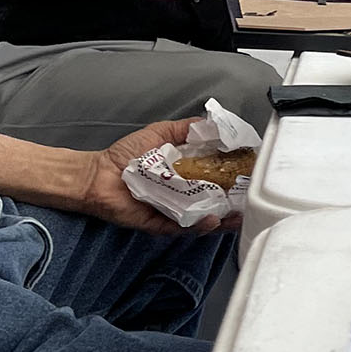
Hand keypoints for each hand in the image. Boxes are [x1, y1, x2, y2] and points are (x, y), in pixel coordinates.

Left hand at [82, 120, 238, 232]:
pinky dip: (199, 225)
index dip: (234, 174)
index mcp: (186, 173)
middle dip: (236, 200)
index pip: (216, 175)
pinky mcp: (162, 225)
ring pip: (205, 217)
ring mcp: (175, 211)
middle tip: (253, 195)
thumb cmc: (124, 155)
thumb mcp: (159, 133)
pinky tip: (213, 219)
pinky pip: (184, 227)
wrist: (97, 176)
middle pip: (217, 200)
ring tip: (240, 214)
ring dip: (225, 217)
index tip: (251, 169)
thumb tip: (213, 124)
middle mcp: (184, 194)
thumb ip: (185, 128)